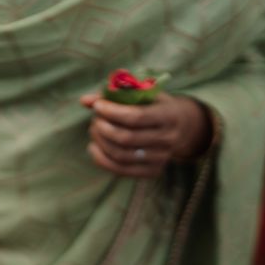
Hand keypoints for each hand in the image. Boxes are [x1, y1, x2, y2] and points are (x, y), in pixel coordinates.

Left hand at [80, 93, 212, 177]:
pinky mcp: (152, 171)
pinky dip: (101, 159)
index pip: (136, 117)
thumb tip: (85, 100)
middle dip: (103, 128)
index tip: (97, 106)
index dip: (112, 112)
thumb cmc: (154, 105)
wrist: (180, 126)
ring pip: (121, 155)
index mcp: (169, 115)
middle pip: (126, 138)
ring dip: (100, 142)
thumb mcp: (142, 93)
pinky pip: (120, 170)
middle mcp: (168, 139)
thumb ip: (114, 94)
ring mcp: (161, 158)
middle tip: (95, 119)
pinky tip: (93, 146)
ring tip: (94, 130)